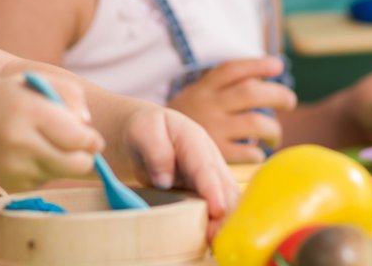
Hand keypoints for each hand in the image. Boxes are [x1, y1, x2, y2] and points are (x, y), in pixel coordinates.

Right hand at [0, 72, 104, 190]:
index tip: (93, 137)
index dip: (91, 140)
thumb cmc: (7, 99)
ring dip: (65, 163)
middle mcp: (20, 143)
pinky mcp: (13, 186)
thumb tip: (87, 124)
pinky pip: (46, 181)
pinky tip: (28, 155)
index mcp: (28, 111)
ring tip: (46, 144)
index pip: (76, 137)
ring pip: (64, 174)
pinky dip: (46, 169)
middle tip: (80, 147)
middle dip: (87, 158)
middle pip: (77, 165)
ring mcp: (15, 168)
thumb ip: (70, 93)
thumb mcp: (35, 81)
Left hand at [119, 105, 238, 240]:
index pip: (205, 167)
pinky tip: (213, 237)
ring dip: (225, 220)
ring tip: (216, 240)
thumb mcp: (144, 131)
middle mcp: (210, 159)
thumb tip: (165, 180)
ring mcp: (212, 175)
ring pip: (227, 199)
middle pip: (224, 186)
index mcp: (194, 140)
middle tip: (216, 235)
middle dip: (225, 211)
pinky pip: (220, 206)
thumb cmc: (147, 131)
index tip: (217, 210)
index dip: (212, 189)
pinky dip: (220, 221)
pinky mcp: (209, 190)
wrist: (150, 135)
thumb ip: (155, 151)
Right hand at [165, 57, 297, 162]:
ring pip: (256, 123)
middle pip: (251, 93)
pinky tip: (257, 153)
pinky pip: (248, 152)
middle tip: (289, 102)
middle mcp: (209, 105)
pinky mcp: (216, 155)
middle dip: (278, 95)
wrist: (155, 147)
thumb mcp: (199, 95)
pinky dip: (258, 152)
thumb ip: (226, 87)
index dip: (258, 65)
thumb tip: (266, 79)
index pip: (233, 69)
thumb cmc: (189, 119)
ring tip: (274, 135)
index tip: (278, 66)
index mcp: (205, 88)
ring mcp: (213, 130)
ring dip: (274, 129)